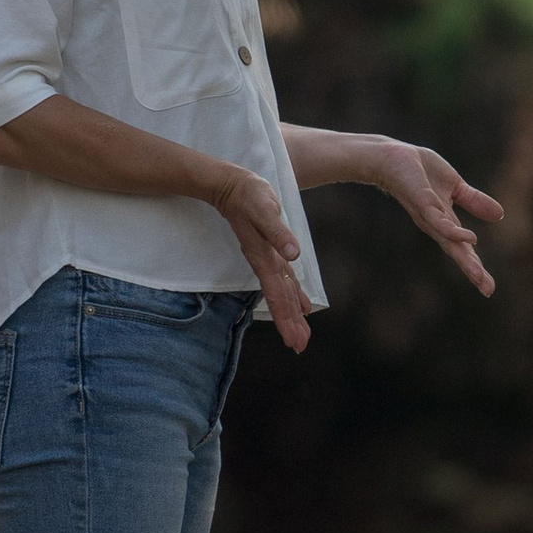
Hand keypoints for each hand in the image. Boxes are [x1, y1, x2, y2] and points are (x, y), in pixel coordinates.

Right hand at [207, 163, 312, 350]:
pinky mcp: (269, 251)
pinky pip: (282, 279)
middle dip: (289, 324)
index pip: (277, 294)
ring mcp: (267, 258)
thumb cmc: (248, 194)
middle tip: (299, 347)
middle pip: (279, 299)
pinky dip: (291, 295)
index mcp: (264, 257)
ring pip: (281, 292)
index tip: (294, 340)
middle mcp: (265, 262)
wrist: (232, 185)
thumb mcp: (265, 208)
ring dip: (290, 314)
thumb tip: (294, 255)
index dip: (286, 317)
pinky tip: (300, 305)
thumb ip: (278, 232)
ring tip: (300, 336)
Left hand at [373, 141, 502, 294]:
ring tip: (479, 276)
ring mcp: (430, 217)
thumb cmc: (421, 172)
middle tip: (488, 290)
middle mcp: (437, 226)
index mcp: (446, 223)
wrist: (395, 157)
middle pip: (458, 253)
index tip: (488, 288)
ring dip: (465, 261)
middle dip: (473, 272)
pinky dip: (455, 232)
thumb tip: (500, 215)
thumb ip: (475, 201)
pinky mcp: (423, 205)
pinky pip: (440, 222)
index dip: (476, 268)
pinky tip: (471, 239)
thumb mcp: (456, 187)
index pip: (464, 250)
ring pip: (450, 243)